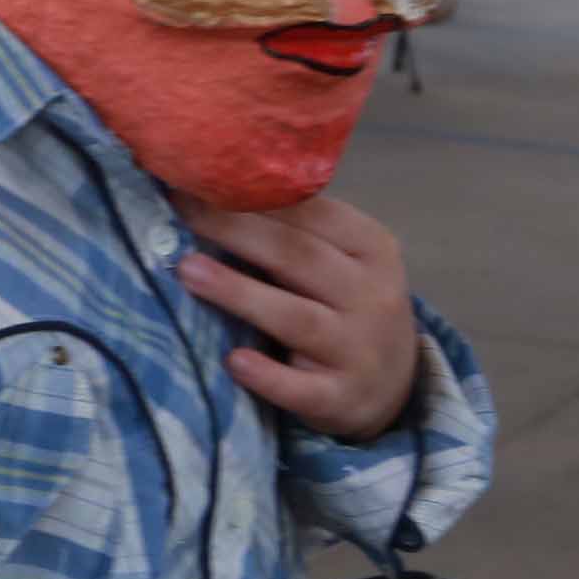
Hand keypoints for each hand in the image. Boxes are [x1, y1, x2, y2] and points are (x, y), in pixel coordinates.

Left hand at [175, 193, 419, 439]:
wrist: (395, 385)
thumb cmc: (345, 304)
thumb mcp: (340, 260)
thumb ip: (293, 230)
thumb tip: (207, 190)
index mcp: (371, 247)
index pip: (311, 214)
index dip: (251, 196)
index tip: (195, 180)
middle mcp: (373, 295)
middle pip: (298, 257)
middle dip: (236, 231)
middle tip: (183, 213)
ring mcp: (360, 350)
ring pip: (296, 317)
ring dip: (240, 293)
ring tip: (188, 271)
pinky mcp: (343, 398)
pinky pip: (303, 389)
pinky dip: (269, 377)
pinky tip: (234, 362)